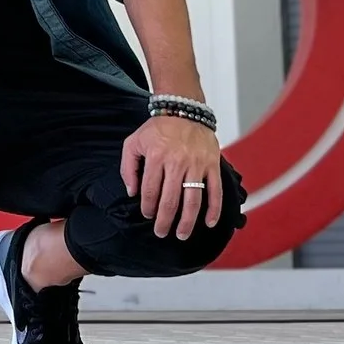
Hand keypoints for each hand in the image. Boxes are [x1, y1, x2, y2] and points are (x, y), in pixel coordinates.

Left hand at [121, 113, 224, 240]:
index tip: (148, 215)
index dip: (148, 207)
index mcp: (156, 157)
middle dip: (165, 221)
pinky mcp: (212, 164)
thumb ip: (128, 167)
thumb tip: (132, 192)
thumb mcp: (134, 142)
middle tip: (161, 233)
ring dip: (187, 221)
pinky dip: (214, 209)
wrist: (184, 109)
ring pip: (193, 200)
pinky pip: (215, 190)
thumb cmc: (158, 128)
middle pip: (170, 200)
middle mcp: (177, 162)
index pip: (150, 190)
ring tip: (182, 235)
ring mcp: (197, 164)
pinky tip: (209, 223)